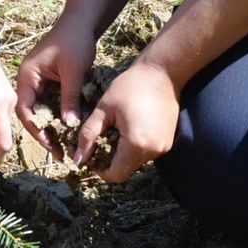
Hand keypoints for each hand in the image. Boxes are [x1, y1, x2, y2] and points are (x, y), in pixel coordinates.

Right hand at [14, 24, 95, 158]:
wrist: (81, 22)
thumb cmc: (74, 41)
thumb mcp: (73, 71)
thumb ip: (69, 97)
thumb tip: (70, 125)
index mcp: (27, 76)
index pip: (25, 108)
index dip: (35, 128)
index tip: (50, 144)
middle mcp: (30, 81)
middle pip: (32, 113)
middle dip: (44, 133)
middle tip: (59, 153)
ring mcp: (40, 82)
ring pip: (42, 111)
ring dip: (52, 127)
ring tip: (65, 146)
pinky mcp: (50, 83)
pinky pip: (52, 104)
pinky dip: (59, 117)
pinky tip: (70, 129)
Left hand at [74, 60, 179, 181]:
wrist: (161, 73)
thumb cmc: (129, 87)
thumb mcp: (103, 109)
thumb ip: (89, 135)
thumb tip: (78, 159)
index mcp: (136, 144)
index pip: (117, 174)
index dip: (102, 170)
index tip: (92, 157)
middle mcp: (153, 150)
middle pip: (127, 168)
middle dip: (112, 160)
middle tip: (101, 141)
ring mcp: (164, 147)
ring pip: (137, 161)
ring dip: (124, 153)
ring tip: (116, 131)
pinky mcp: (169, 141)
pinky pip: (148, 152)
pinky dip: (136, 146)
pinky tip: (129, 127)